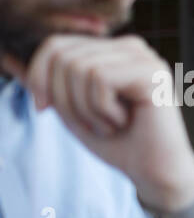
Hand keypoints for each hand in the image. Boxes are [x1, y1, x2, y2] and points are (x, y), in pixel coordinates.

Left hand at [1, 35, 193, 210]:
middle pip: (64, 56)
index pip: (57, 44)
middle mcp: (131, 47)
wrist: (155, 172)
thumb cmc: (119, 143)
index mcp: (113, 51)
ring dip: (85, 108)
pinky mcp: (153, 73)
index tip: (44, 109)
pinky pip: (100, 80)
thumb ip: (46, 83)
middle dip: (64, 98)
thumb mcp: (70, 108)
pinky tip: (123, 122)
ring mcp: (145, 58)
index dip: (39, 77)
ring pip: (79, 68)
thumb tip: (7, 59)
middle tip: (89, 124)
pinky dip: (102, 110)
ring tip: (108, 125)